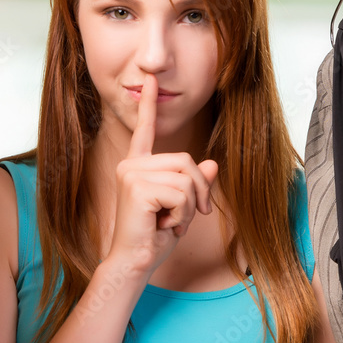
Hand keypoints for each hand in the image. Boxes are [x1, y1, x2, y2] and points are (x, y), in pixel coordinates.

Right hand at [107, 74, 218, 275]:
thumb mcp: (181, 208)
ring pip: (186, 178)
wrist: (134, 263)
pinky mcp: (137, 187)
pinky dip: (182, 215)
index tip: (150, 79)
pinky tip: (163, 225)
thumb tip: (212, 164)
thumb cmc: (153, 238)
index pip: (145, 129)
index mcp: (138, 166)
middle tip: (186, 217)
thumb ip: (194, 184)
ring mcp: (131, 173)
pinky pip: (181, 194)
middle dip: (197, 191)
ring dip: (189, 207)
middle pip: (185, 160)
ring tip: (169, 222)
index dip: (149, 104)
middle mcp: (131, 164)